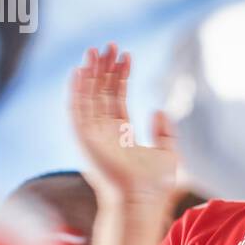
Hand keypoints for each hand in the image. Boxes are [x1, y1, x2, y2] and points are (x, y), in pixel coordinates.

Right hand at [69, 43, 177, 202]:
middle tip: (109, 45)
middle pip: (100, 93)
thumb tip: (160, 110)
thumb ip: (165, 132)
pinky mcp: (84, 140)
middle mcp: (103, 133)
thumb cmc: (156, 185)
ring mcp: (92, 136)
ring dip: (90, 74)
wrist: (142, 200)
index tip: (126, 55)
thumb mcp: (168, 152)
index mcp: (120, 134)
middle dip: (104, 69)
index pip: (116, 98)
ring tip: (96, 50)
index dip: (120, 77)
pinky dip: (77, 90)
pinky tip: (81, 71)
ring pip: (88, 97)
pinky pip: (77, 110)